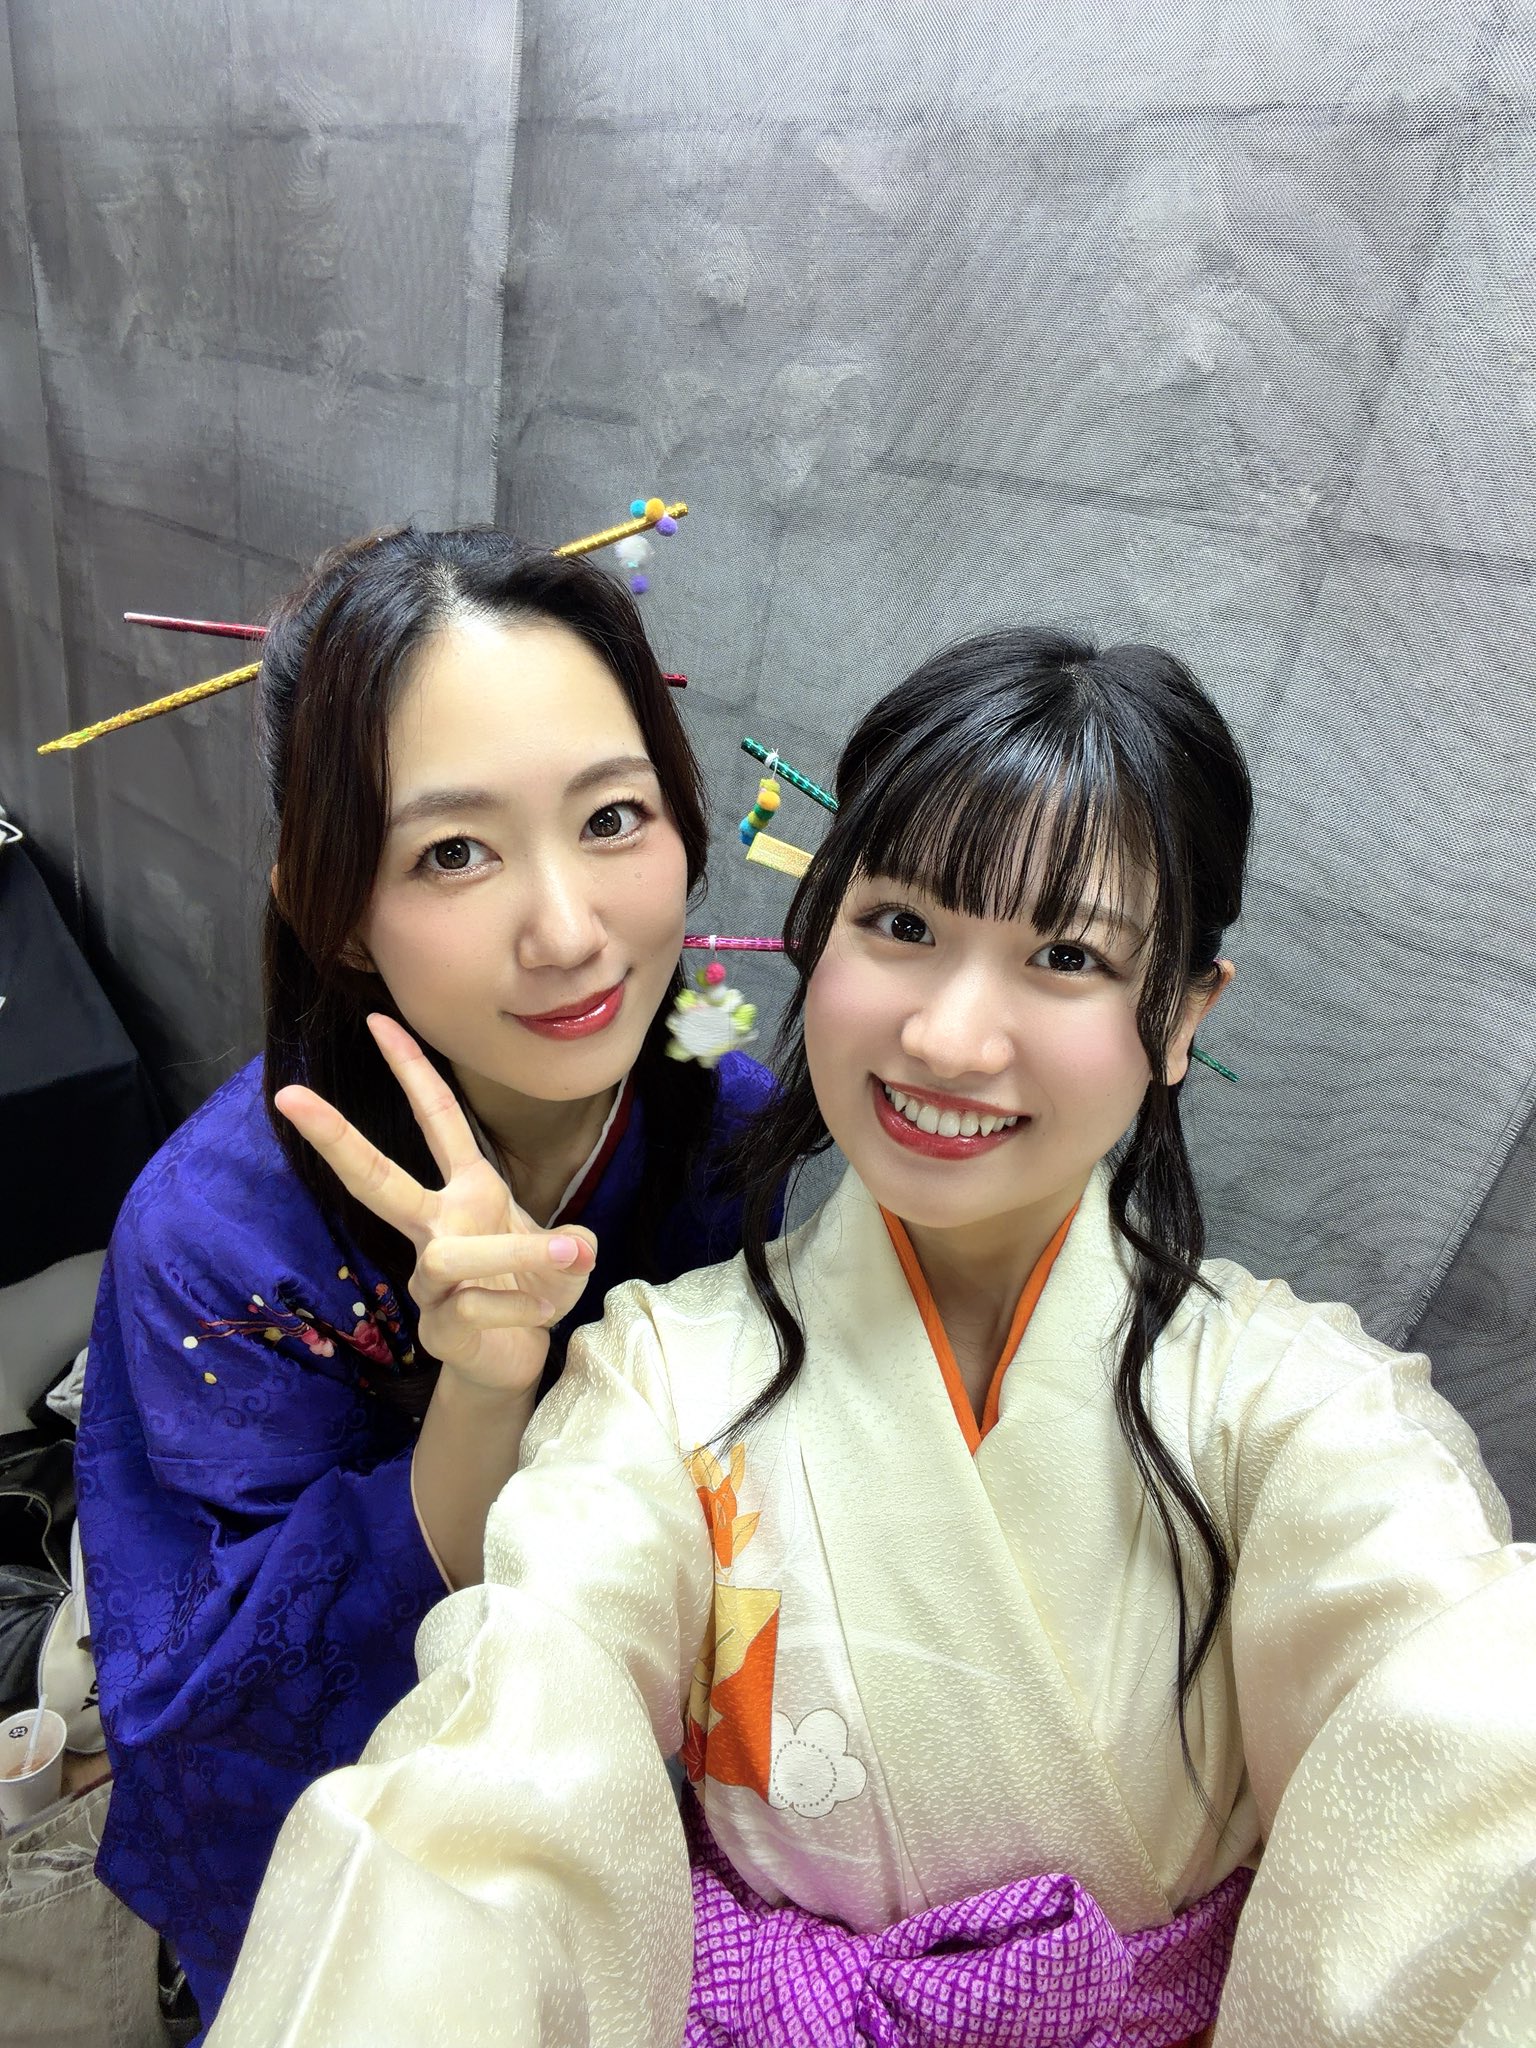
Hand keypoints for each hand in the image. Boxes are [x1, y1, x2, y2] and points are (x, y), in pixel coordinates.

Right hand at [273, 1014, 597, 1396]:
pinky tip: (541, 1314)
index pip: (437, 1120)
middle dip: (335, 1138)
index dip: (411, 1069)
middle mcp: (435, 1227)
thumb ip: (573, 1243)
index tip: (379, 1019)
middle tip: (289, 1097)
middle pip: (377, 1179)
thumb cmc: (531, 1288)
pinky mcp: (436, 1325)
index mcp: (465, 1192)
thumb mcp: (566, 1253)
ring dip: (520, 1253)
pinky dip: (529, 1307)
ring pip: (456, 1255)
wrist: (515, 1359)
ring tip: (571, 1254)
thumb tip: (576, 1246)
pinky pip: (480, 1306)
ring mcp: (428, 1279)